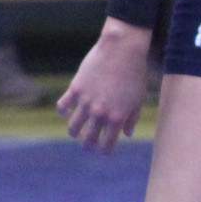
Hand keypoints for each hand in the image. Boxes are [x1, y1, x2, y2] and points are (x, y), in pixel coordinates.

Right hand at [60, 19, 153, 153]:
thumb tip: (127, 134)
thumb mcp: (138, 98)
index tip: (104, 151)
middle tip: (89, 144)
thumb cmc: (135, 74)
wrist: (122, 50)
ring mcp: (85, 102)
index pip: (106, 145)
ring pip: (73, 126)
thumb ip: (131, 118)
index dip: (105, 151)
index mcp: (116, 118)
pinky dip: (63, 112)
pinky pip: (62, 106)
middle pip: (88, 139)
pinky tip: (67, 113)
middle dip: (89, 145)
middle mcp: (99, 113)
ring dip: (75, 132)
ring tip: (77, 131)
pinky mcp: (75, 88)